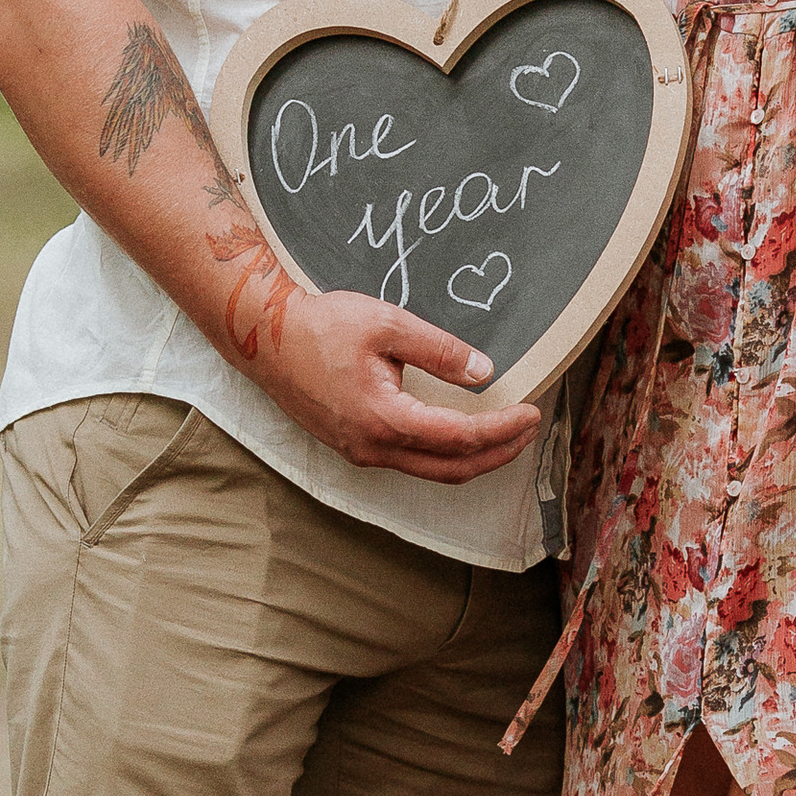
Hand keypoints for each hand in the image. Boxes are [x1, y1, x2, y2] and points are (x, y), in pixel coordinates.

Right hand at [263, 287, 541, 485]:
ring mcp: (360, 452)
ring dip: (473, 457)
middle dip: (498, 453)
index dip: (502, 430)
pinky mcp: (353, 446)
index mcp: (384, 419)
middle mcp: (372, 447)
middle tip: (529, 429)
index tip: (532, 413)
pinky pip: (409, 461)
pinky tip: (459, 433)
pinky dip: (444, 453)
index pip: (460, 438)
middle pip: (451, 468)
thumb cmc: (321, 326)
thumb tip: (483, 372)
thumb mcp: (387, 325)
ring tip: (504, 433)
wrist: (264, 337)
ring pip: (430, 470)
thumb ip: (439, 350)